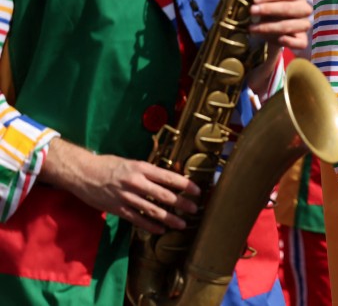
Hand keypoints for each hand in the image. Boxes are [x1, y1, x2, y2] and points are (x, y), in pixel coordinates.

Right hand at [40, 139, 199, 234]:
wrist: (84, 172)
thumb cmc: (110, 165)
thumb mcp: (132, 163)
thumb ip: (149, 171)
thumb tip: (170, 178)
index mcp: (142, 168)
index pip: (169, 178)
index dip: (185, 185)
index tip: (197, 191)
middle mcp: (137, 183)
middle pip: (164, 195)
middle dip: (182, 204)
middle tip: (194, 209)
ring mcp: (127, 197)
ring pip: (153, 210)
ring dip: (170, 218)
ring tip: (182, 224)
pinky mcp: (118, 209)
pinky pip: (137, 219)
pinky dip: (151, 225)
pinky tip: (161, 230)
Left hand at [250, 0, 311, 50]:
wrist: (273, 29)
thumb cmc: (270, 10)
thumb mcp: (267, 1)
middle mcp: (305, 8)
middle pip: (288, 8)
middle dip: (269, 9)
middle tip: (252, 10)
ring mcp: (305, 25)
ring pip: (289, 26)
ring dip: (269, 27)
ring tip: (252, 28)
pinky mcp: (303, 40)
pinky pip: (300, 42)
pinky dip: (289, 41)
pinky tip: (279, 39)